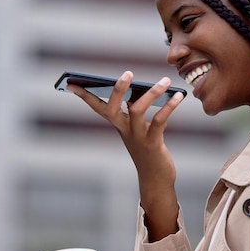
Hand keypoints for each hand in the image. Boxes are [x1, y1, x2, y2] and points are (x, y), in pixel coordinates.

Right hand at [68, 71, 183, 239]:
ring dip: (152, 93)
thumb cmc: (146, 149)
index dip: (84, 95)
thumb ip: (135, 109)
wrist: (155, 178)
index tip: (71, 83)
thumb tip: (140, 88)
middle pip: (112, 108)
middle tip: (128, 72)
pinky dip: (169, 107)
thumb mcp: (137, 128)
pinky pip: (159, 121)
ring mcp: (136, 137)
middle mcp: (124, 130)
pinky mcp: (152, 144)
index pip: (96, 107)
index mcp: (118, 124)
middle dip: (118, 90)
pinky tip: (178, 97)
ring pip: (138, 111)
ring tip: (166, 80)